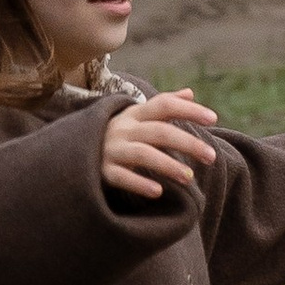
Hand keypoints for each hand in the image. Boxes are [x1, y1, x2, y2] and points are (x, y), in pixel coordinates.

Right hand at [101, 88, 220, 196]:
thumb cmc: (116, 135)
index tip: (213, 119)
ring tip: (189, 177)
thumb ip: (163, 105)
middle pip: (159, 132)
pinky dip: (139, 183)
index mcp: (134, 114)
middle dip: (188, 142)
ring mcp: (111, 150)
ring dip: (168, 165)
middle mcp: (123, 129)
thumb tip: (190, 92)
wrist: (71, 153)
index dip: (189, 110)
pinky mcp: (101, 171)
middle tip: (212, 157)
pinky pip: (121, 177)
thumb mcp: (135, 116)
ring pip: (143, 154)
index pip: (164, 105)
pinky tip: (158, 192)